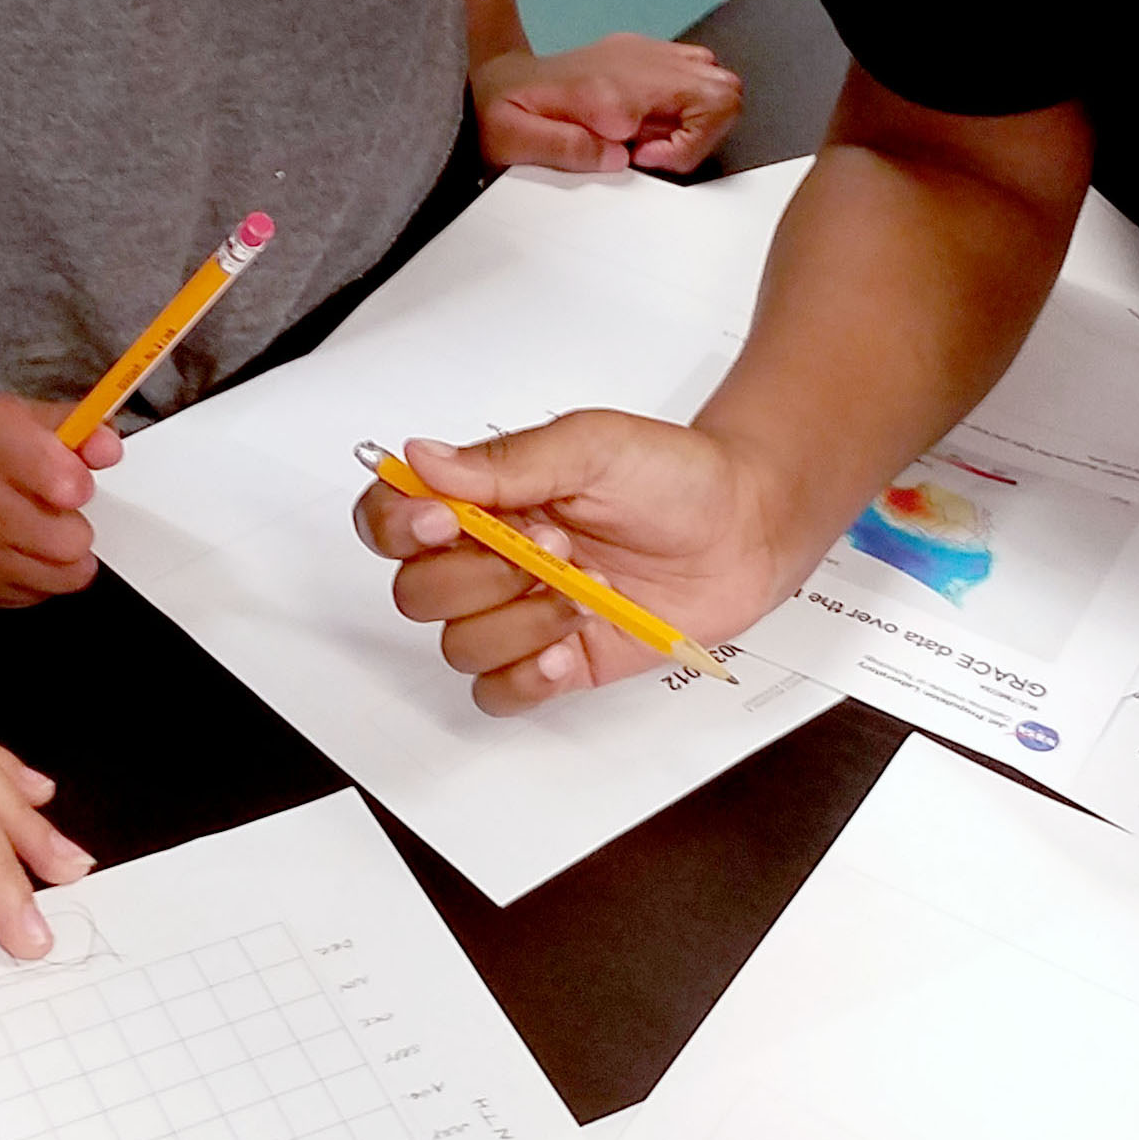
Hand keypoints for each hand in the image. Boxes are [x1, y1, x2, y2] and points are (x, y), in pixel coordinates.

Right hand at [0, 389, 122, 605]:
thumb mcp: (17, 412)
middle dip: (74, 525)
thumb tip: (108, 448)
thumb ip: (75, 427)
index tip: (70, 480)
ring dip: (58, 557)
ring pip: (56, 577)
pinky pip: (29, 596)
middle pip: (69, 540)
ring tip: (33, 529)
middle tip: (53, 509)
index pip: (68, 484)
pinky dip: (30, 576)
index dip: (80, 484)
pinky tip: (6, 548)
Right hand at [353, 415, 792, 713]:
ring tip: (587, 593)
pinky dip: (525, 677)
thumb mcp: (593, 446)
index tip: (444, 520)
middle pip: (417, 593)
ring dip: (519, 624)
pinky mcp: (555, 662)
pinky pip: (497, 694)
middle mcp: (492, 558)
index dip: (397, 527)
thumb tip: (422, 459)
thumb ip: (506, 461)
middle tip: (556, 547)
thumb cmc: (676, 478)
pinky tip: (567, 648)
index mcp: (484, 498)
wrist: (748, 528)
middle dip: (482, 577)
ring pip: (458, 646)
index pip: (390, 518)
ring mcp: (521, 613)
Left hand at [471, 36, 742, 173]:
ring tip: (649, 139)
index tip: (643, 158)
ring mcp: (643, 55)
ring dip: (696, 118)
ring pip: (712, 78)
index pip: (701, 108)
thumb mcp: (513, 138)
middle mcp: (636, 63)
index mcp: (612, 86)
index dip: (685, 148)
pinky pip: (690, 73)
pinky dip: (682, 105)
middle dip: (703, 133)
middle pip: (723, 87)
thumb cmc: (501, 110)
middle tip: (652, 153)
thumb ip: (566, 149)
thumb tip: (619, 158)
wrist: (492, 78)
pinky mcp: (640, 57)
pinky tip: (644, 123)